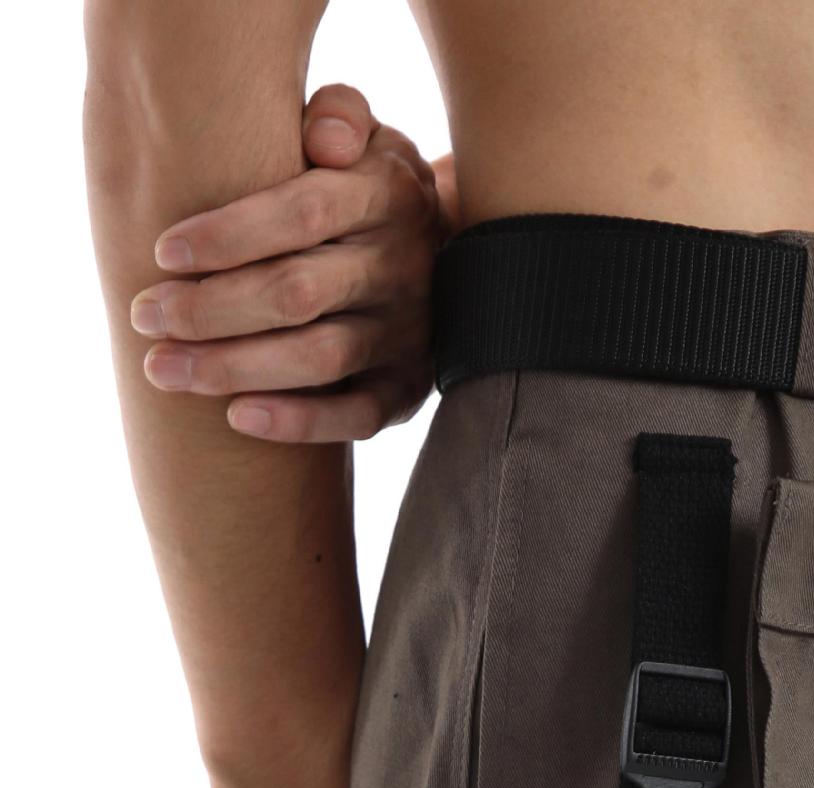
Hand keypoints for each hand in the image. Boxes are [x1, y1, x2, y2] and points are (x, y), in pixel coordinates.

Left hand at [130, 84, 454, 441]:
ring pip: (320, 358)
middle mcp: (404, 268)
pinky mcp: (407, 388)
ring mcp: (409, 333)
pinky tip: (238, 418)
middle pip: (298, 293)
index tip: (160, 251)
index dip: (228, 236)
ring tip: (163, 370)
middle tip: (142, 316)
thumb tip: (324, 141)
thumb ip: (340, 115)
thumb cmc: (367, 184)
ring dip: (235, 368)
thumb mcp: (365, 135)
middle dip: (210, 309)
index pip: (303, 214)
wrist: (446, 252)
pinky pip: (357, 415)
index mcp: (387, 196)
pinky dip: (299, 422)